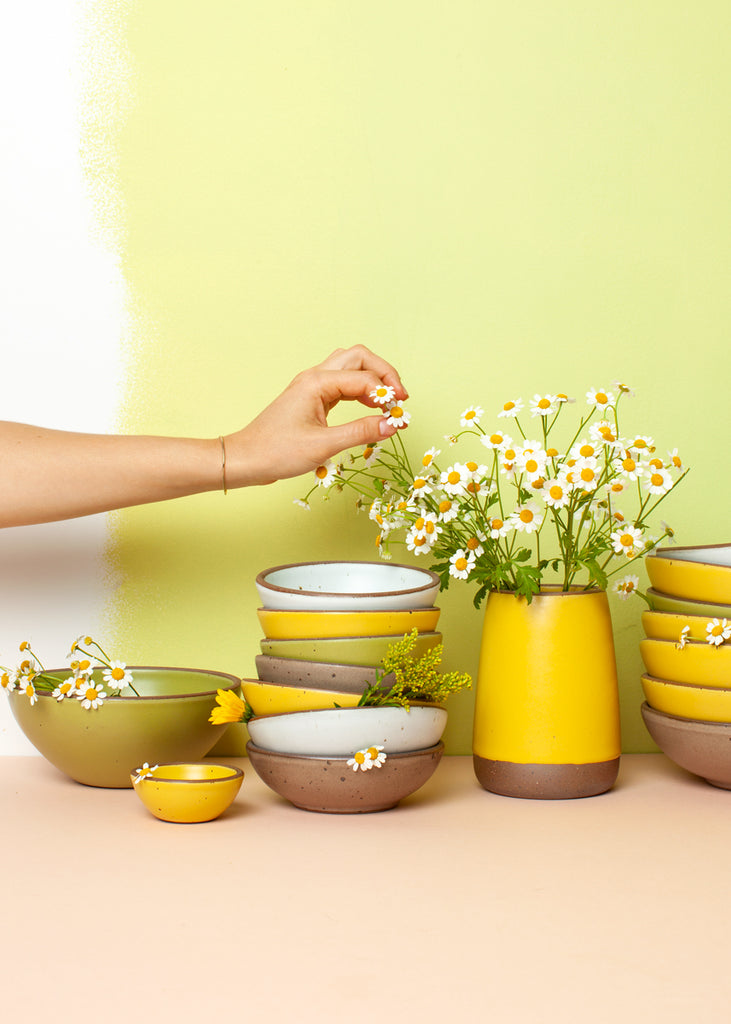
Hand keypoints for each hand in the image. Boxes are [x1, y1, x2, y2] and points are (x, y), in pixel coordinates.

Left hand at [223, 345, 408, 486]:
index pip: (364, 379)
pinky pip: (342, 384)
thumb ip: (360, 432)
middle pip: (359, 357)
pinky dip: (360, 391)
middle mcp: (315, 377)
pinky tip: (369, 408)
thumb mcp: (323, 446)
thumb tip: (391, 424)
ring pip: (351, 367)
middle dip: (384, 374)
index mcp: (317, 383)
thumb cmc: (276, 451)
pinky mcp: (312, 398)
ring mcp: (312, 386)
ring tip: (387, 403)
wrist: (247, 459)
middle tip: (399, 398)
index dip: (387, 394)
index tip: (401, 414)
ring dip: (372, 380)